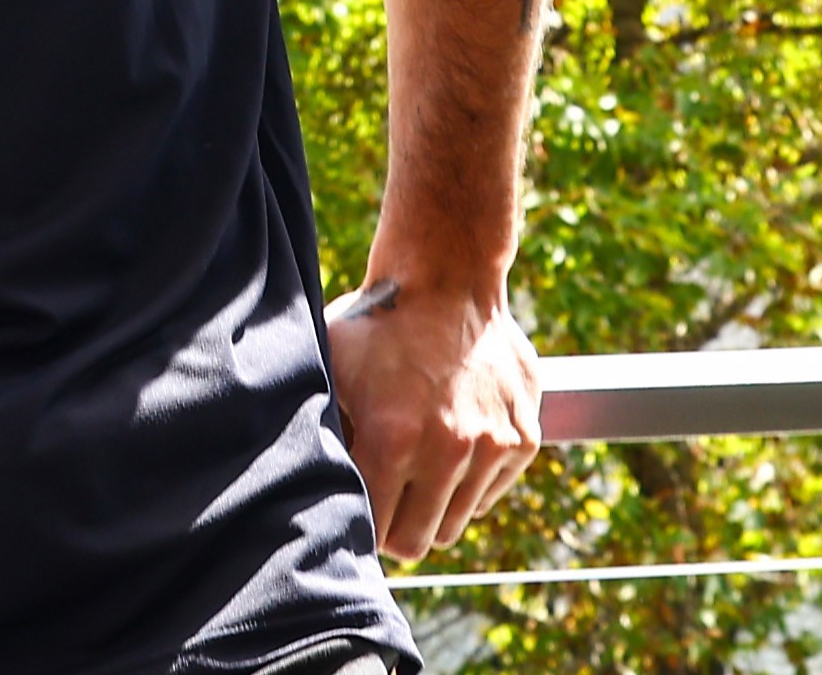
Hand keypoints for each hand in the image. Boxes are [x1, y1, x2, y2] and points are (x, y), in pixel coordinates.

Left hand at [326, 275, 544, 557]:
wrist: (448, 279)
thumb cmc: (378, 326)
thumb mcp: (331, 371)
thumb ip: (322, 434)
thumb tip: (296, 484)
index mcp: (392, 439)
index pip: (376, 533)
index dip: (363, 523)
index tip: (360, 505)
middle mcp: (448, 449)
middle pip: (417, 542)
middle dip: (398, 526)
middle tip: (388, 493)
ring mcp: (493, 444)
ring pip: (454, 522)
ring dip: (434, 503)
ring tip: (420, 459)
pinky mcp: (524, 438)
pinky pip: (487, 494)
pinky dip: (469, 481)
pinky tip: (454, 439)